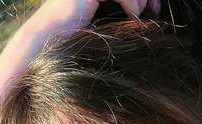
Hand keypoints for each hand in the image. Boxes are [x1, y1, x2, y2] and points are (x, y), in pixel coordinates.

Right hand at [29, 0, 158, 35]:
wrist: (47, 40)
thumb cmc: (74, 37)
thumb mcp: (104, 20)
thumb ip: (120, 10)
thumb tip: (148, 8)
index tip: (154, 7)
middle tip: (154, 10)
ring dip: (138, 0)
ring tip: (137, 18)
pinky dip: (131, 4)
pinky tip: (132, 17)